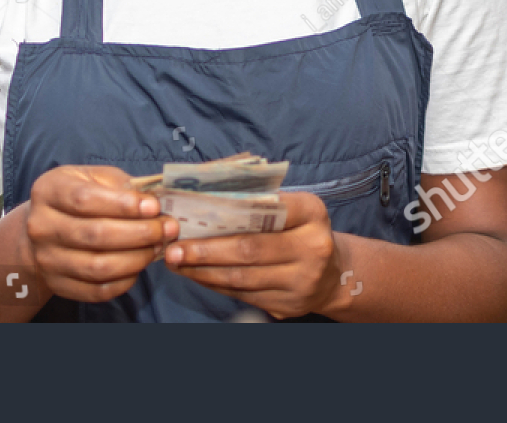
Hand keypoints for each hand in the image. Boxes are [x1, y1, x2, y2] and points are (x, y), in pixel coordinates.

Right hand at [23, 165, 177, 303]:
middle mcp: (40, 226)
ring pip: (98, 267)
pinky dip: (124, 281)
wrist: (45, 229)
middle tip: (167, 229)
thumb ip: (120, 185)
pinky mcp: (57, 285)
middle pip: (95, 235)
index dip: (123, 205)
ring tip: (157, 247)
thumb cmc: (78, 197)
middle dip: (139, 233)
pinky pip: (96, 291)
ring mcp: (46, 260)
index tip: (154, 207)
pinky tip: (139, 266)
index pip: (85, 199)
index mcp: (48, 190)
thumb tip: (154, 201)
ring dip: (136, 259)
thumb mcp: (93, 178)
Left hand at [164, 192, 344, 319]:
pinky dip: (215, 285)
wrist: (333, 275)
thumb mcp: (293, 207)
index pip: (267, 209)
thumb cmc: (301, 230)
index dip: (226, 214)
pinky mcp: (288, 306)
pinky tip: (196, 275)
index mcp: (312, 213)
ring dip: (203, 271)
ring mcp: (302, 282)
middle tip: (173, 248)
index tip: (193, 215)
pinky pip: (243, 296)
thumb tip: (204, 199)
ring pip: (242, 279)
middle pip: (249, 250)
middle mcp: (312, 248)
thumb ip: (260, 200)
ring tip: (176, 262)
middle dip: (205, 250)